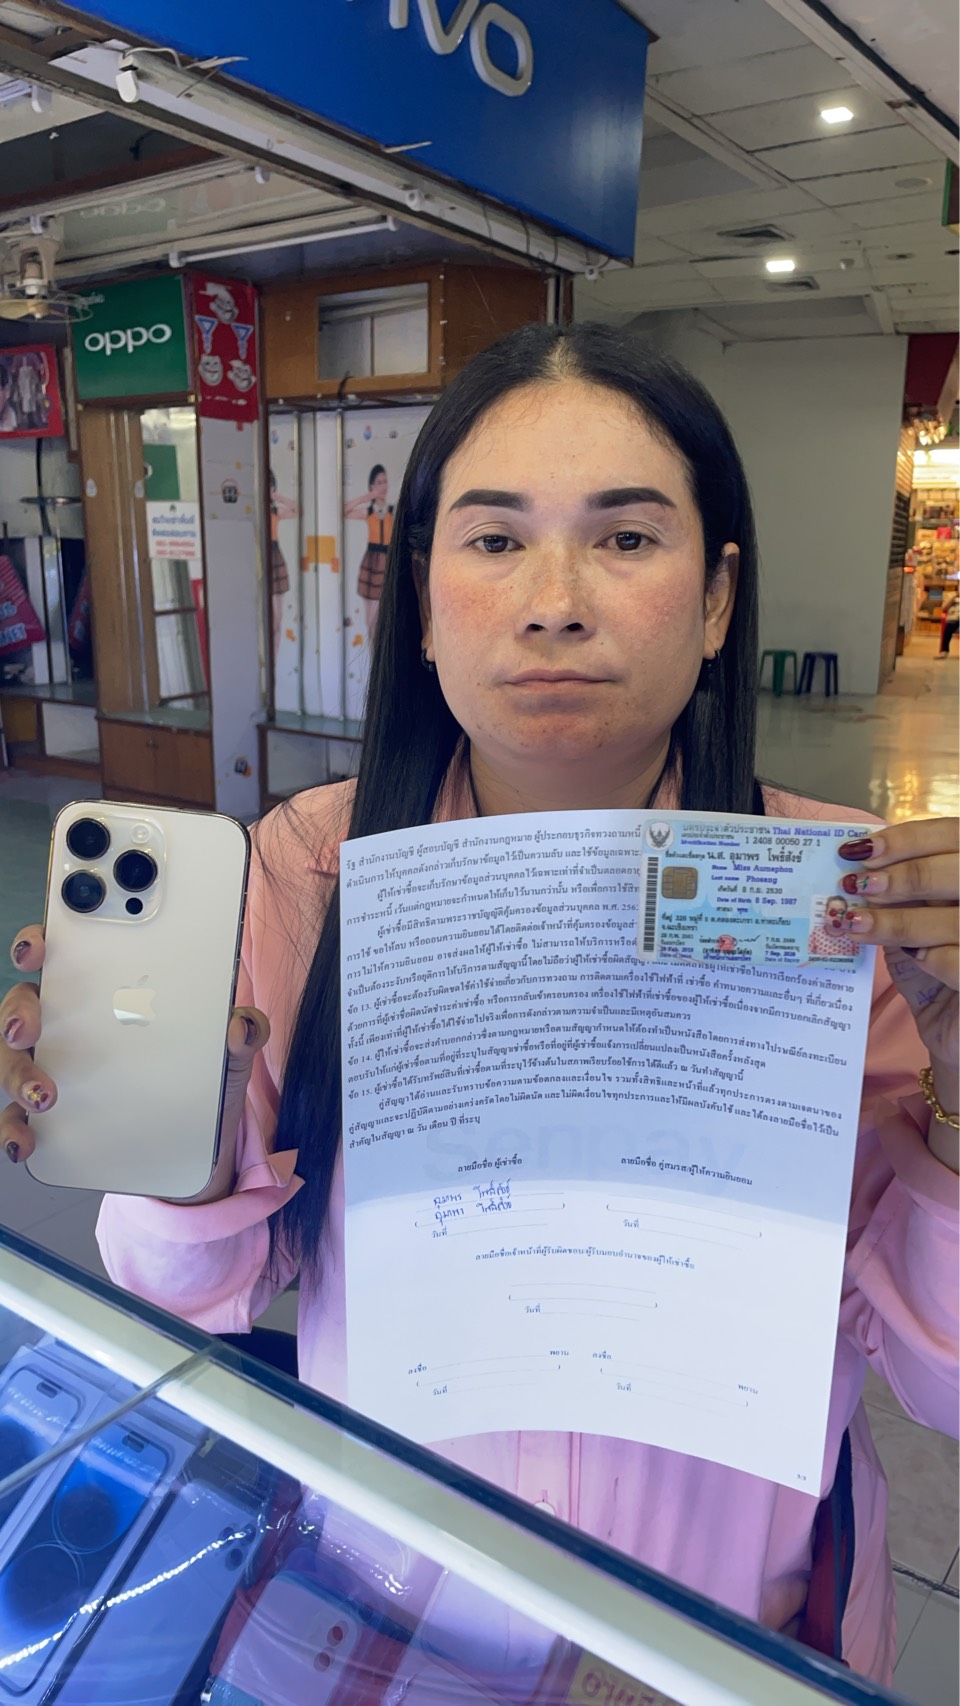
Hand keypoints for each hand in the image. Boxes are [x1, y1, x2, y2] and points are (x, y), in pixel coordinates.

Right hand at [0, 925, 269, 1180]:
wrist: (196, 1156)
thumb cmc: (201, 1085)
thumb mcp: (227, 1057)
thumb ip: (240, 1036)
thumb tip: (243, 1024)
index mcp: (108, 993)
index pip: (65, 955)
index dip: (43, 941)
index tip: (40, 945)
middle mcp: (70, 1028)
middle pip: (25, 1003)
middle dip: (20, 1009)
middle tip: (28, 1026)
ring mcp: (55, 1072)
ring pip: (13, 1060)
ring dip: (18, 1073)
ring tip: (45, 1093)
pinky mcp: (50, 1120)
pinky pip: (18, 1119)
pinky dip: (15, 1128)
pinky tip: (27, 1138)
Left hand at [837, 819, 958, 1088]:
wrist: (956, 1025)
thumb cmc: (937, 962)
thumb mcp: (915, 919)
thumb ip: (898, 892)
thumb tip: (854, 866)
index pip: (953, 834)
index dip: (909, 838)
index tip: (863, 850)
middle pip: (956, 870)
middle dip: (903, 875)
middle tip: (858, 885)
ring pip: (955, 919)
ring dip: (898, 920)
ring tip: (855, 923)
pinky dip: (933, 958)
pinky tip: (912, 957)